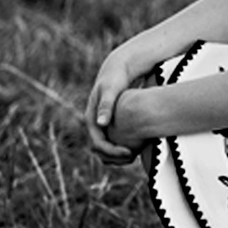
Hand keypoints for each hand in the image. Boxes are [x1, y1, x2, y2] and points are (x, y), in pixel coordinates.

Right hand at [86, 50, 146, 164]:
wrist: (117, 69)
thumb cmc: (114, 78)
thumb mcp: (111, 90)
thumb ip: (106, 106)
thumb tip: (101, 124)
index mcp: (91, 118)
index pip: (98, 144)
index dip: (112, 152)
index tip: (129, 154)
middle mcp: (94, 123)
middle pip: (100, 149)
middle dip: (115, 156)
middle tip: (132, 159)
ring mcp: (101, 124)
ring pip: (106, 146)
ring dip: (117, 154)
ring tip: (135, 156)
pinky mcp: (110, 122)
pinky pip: (113, 139)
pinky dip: (121, 146)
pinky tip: (136, 147)